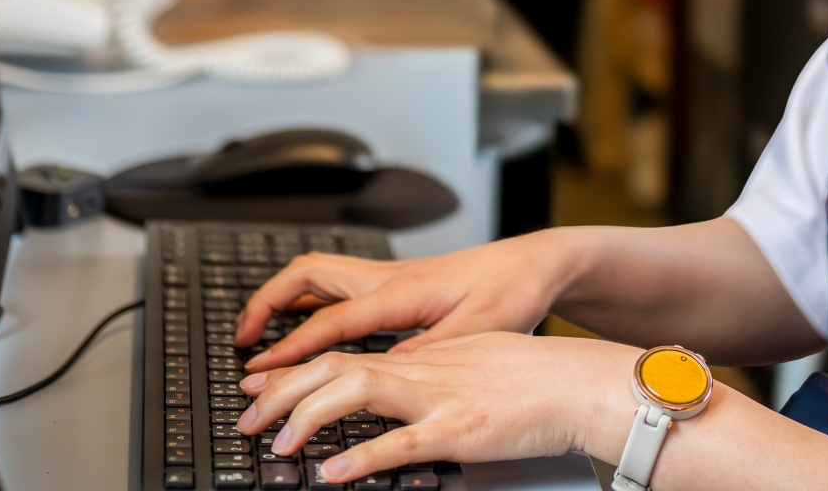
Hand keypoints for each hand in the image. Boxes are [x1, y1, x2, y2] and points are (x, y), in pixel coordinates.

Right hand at [233, 232, 577, 369]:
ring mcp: (391, 276)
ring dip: (284, 297)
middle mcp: (388, 277)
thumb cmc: (512, 292)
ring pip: (320, 274)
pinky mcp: (399, 283)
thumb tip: (382, 375)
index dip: (291, 345)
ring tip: (259, 329)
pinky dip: (311, 300)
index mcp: (402, 291)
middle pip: (308, 276)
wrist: (536, 264)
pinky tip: (306, 321)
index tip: (259, 367)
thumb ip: (430, 353)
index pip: (331, 319)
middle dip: (267, 303)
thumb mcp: (478, 331)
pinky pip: (340, 284)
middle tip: (242, 339)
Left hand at [237, 332, 639, 483]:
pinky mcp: (459, 431)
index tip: (258, 388)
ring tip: (277, 445)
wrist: (580, 382)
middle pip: (334, 367)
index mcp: (422, 357)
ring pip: (355, 393)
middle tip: (247, 419)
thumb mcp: (473, 365)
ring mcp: (437, 398)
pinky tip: (332, 474)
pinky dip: (360, 458)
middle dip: (282, 392)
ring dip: (307, 418)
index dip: (294, 371)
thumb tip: (398, 396)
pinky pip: (400, 444)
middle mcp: (421, 370)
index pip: (343, 355)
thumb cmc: (536, 379)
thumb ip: (433, 379)